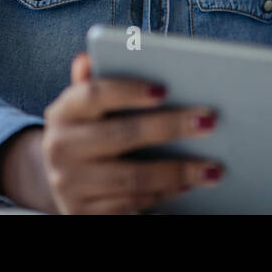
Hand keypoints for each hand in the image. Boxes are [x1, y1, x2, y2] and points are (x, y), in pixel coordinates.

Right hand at [0, 52, 222, 213]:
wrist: (62, 179)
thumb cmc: (88, 130)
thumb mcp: (86, 105)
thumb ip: (93, 82)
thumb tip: (87, 58)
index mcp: (64, 112)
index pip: (93, 94)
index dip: (128, 90)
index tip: (164, 89)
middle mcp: (61, 148)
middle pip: (123, 135)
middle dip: (171, 127)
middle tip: (210, 122)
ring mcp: (70, 185)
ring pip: (132, 178)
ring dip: (177, 172)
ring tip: (211, 166)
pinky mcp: (84, 214)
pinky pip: (131, 205)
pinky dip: (163, 196)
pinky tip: (187, 185)